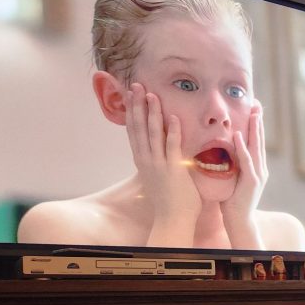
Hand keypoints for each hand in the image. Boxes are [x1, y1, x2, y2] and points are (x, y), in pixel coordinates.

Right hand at [125, 83, 200, 244]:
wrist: (173, 219)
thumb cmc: (170, 200)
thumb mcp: (159, 175)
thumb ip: (159, 160)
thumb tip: (160, 148)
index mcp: (142, 160)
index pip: (134, 131)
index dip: (132, 111)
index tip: (131, 94)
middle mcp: (146, 160)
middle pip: (138, 127)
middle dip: (136, 105)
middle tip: (135, 85)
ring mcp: (158, 164)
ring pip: (152, 133)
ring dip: (151, 112)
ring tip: (150, 94)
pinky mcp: (172, 170)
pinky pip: (172, 146)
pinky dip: (172, 131)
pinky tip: (172, 116)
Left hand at [221, 100, 266, 249]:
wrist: (239, 220)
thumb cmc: (232, 200)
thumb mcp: (232, 177)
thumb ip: (230, 163)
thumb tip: (220, 148)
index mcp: (255, 166)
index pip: (255, 141)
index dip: (255, 124)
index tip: (252, 107)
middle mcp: (260, 168)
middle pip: (259, 140)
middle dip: (258, 121)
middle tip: (257, 103)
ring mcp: (258, 174)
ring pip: (257, 147)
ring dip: (255, 129)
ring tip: (253, 113)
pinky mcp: (252, 182)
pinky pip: (247, 161)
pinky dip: (243, 148)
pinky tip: (240, 135)